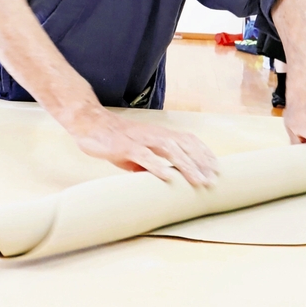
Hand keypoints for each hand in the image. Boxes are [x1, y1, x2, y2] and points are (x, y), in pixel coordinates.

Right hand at [68, 108, 218, 185]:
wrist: (89, 124)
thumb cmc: (113, 140)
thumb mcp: (136, 153)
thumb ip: (150, 164)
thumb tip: (163, 182)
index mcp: (157, 134)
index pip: (187, 139)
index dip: (203, 152)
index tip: (216, 167)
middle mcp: (153, 133)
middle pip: (183, 144)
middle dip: (200, 162)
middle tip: (213, 180)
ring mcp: (140, 139)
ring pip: (169, 149)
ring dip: (186, 166)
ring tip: (198, 181)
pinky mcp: (125, 146)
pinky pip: (144, 156)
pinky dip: (158, 166)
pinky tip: (168, 178)